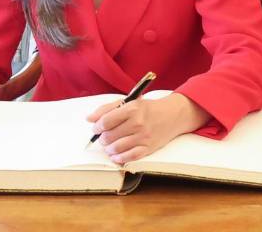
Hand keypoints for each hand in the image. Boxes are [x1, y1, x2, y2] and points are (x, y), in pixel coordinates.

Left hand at [86, 92, 208, 163]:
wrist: (172, 115)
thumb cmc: (148, 108)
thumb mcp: (129, 102)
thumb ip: (107, 109)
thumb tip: (89, 119)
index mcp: (132, 108)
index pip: (106, 121)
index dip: (97, 127)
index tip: (96, 128)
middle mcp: (138, 123)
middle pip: (110, 136)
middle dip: (103, 139)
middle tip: (104, 137)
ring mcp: (144, 137)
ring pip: (117, 148)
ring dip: (109, 149)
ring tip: (109, 146)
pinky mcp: (149, 148)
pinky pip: (130, 157)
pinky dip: (120, 158)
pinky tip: (117, 156)